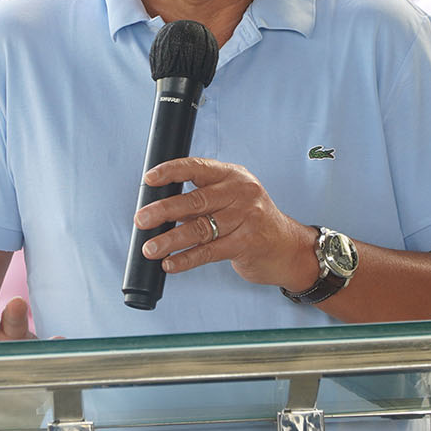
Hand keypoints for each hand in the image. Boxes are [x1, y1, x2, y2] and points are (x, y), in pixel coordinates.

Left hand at [132, 157, 318, 290]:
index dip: (171, 171)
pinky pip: (209, 252)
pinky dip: (186, 259)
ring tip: (150, 248)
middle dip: (164, 211)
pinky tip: (170, 263)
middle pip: (196, 200)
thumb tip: (159, 208)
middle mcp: (242, 193)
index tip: (149, 179)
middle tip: (141, 220)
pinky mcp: (247, 243)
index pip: (198, 167)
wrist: (288, 247)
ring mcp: (247, 218)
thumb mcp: (233, 198)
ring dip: (170, 240)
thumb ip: (204, 198)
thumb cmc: (252, 221)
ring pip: (200, 229)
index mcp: (233, 175)